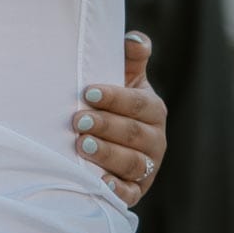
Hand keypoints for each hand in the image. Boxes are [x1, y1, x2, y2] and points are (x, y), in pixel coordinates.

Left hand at [74, 31, 166, 207]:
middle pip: (134, 134)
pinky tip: (97, 182)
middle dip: (106, 126)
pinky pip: (129, 192)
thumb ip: (130, 59)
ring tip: (82, 145)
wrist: (109, 141)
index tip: (88, 92)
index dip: (115, 98)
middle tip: (78, 120)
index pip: (139, 104)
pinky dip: (115, 188)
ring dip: (107, 154)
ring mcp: (147, 166)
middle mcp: (155, 140)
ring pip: (132, 163)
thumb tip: (135, 39)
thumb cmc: (112, 104)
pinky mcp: (135, 190)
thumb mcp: (124, 80)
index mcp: (154, 110)